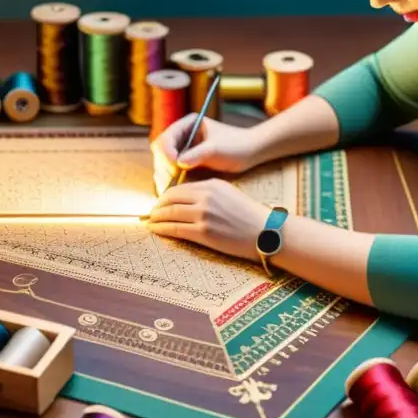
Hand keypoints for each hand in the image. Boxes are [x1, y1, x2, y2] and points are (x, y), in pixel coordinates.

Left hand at [146, 178, 271, 261]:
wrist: (266, 232)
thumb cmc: (250, 216)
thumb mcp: (229, 194)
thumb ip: (208, 193)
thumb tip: (186, 200)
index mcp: (212, 185)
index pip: (179, 188)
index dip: (165, 196)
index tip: (160, 202)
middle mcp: (206, 197)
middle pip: (170, 199)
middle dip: (157, 206)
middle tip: (151, 212)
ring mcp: (204, 214)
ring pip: (169, 214)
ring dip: (156, 218)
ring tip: (150, 222)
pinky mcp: (204, 232)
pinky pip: (175, 229)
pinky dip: (162, 229)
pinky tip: (156, 230)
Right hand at [151, 114, 261, 195]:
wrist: (251, 153)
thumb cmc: (237, 145)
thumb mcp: (217, 149)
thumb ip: (197, 154)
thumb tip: (178, 162)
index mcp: (187, 125)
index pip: (166, 138)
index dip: (167, 152)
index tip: (175, 165)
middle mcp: (181, 136)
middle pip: (160, 152)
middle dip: (164, 166)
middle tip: (172, 180)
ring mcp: (183, 150)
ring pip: (163, 164)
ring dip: (165, 175)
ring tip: (171, 188)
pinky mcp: (186, 163)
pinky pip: (172, 172)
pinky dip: (171, 180)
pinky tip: (175, 190)